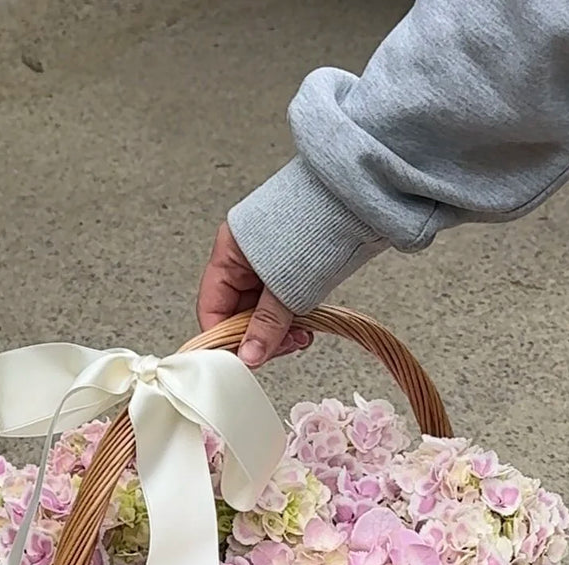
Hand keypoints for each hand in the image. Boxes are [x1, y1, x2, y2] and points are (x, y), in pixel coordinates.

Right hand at [197, 223, 312, 367]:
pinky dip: (291, 319)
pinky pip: (281, 303)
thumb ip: (266, 325)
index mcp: (229, 252)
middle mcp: (244, 258)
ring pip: (262, 311)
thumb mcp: (286, 285)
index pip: (212, 308)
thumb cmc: (316, 222)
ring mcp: (267, 264)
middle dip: (259, 336)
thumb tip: (250, 356)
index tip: (244, 359)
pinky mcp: (290, 269)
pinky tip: (305, 326)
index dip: (225, 338)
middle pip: (237, 313)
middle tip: (280, 348)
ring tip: (299, 337)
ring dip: (278, 331)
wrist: (355, 200)